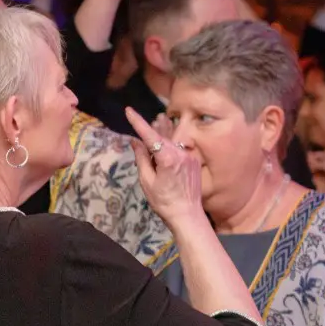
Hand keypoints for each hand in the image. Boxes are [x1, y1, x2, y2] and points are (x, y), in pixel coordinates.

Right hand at [124, 107, 203, 226]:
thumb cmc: (164, 201)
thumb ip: (141, 158)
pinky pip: (181, 148)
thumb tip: (135, 141)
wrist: (187, 215)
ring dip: (165, 131)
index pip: (149, 135)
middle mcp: (181, 154)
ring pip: (173, 141)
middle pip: (162, 136)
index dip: (138, 122)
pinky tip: (169, 139)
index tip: (129, 110)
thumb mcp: (147, 181)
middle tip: (142, 118)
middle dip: (152, 128)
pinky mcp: (195, 162)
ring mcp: (190, 157)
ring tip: (160, 119)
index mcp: (167, 158)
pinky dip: (172, 143)